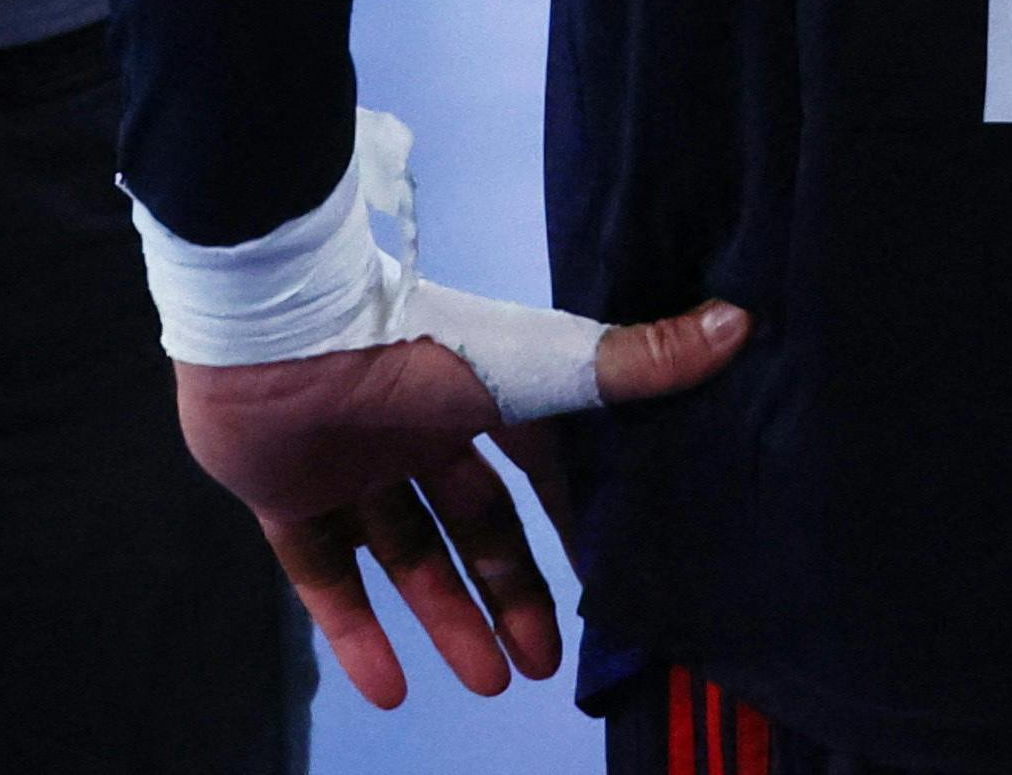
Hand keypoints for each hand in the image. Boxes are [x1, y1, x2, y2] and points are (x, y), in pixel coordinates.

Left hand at [176, 302, 747, 711]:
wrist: (271, 327)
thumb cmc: (407, 344)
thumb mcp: (528, 365)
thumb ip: (628, 363)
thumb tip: (740, 322)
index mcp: (466, 394)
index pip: (528, 468)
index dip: (562, 521)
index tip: (602, 579)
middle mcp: (407, 427)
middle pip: (469, 523)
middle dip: (507, 591)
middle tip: (540, 666)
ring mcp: (342, 461)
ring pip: (401, 551)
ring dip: (444, 617)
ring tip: (488, 683)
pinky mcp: (280, 492)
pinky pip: (318, 570)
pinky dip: (350, 630)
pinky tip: (388, 688)